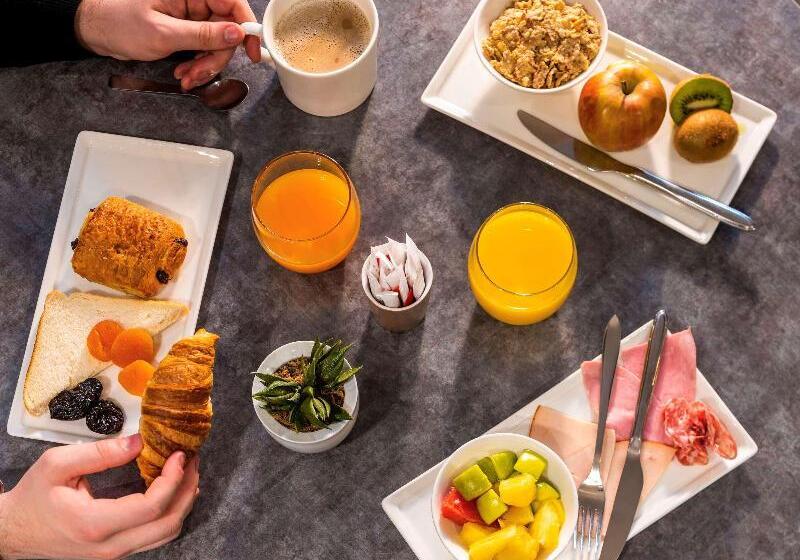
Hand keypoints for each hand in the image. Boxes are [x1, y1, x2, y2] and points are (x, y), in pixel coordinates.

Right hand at [0, 434, 199, 559]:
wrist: (13, 532)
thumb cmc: (32, 497)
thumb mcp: (57, 464)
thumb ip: (100, 453)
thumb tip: (140, 442)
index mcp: (95, 524)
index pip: (152, 507)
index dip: (173, 479)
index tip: (180, 454)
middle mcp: (110, 546)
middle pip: (169, 524)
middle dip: (187, 488)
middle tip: (192, 459)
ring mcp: (115, 553)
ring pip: (166, 533)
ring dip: (183, 501)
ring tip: (186, 471)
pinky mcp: (116, 551)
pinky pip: (155, 536)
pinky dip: (170, 511)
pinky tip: (171, 488)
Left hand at [75, 0, 261, 88]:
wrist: (95, 30)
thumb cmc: (119, 22)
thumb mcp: (163, 33)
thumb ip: (203, 35)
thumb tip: (237, 34)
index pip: (233, 3)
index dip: (247, 27)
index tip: (252, 51)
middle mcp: (194, 0)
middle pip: (227, 30)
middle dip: (216, 57)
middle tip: (199, 74)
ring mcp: (191, 15)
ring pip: (217, 43)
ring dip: (205, 65)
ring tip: (185, 77)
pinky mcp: (186, 29)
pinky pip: (203, 48)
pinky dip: (196, 65)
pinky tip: (182, 74)